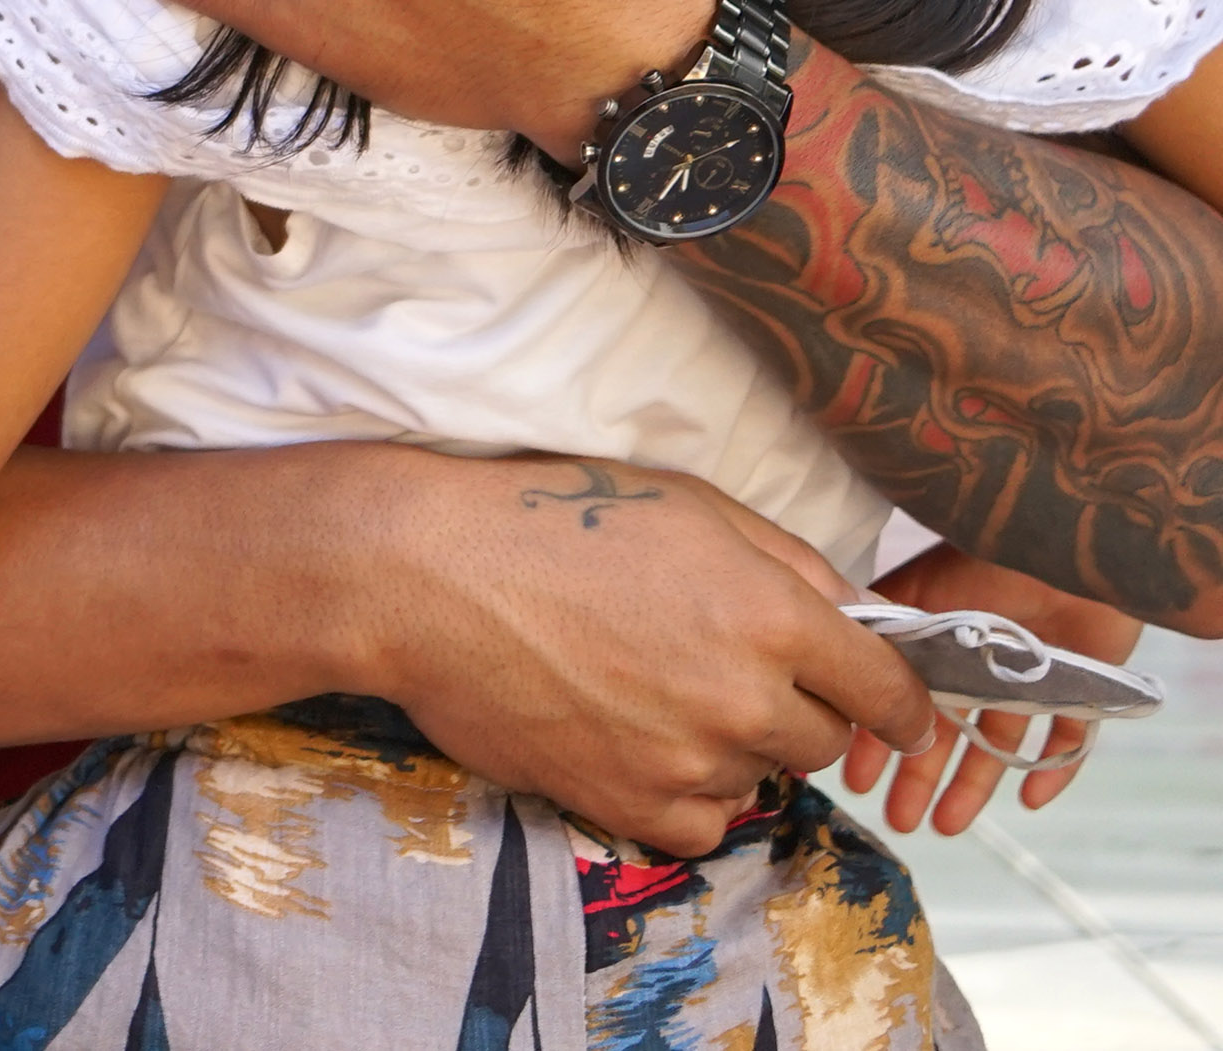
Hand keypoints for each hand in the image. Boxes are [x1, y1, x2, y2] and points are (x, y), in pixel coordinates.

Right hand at [356, 451, 935, 855]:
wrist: (425, 577)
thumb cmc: (549, 519)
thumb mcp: (685, 504)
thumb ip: (787, 560)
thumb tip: (858, 613)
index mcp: (772, 614)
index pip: (889, 688)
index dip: (904, 702)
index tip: (899, 712)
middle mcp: (744, 696)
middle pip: (826, 739)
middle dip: (798, 709)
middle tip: (732, 672)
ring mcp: (686, 757)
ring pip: (761, 778)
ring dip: (734, 747)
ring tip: (662, 695)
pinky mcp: (627, 801)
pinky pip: (703, 825)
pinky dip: (689, 794)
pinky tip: (648, 747)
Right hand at [839, 546, 1142, 833]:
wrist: (1062, 549)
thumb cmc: (985, 561)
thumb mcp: (915, 594)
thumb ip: (877, 630)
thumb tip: (832, 666)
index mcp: (936, 643)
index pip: (901, 702)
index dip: (877, 739)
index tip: (854, 775)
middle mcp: (977, 665)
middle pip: (945, 732)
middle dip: (916, 777)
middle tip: (897, 819)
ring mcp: (1026, 679)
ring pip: (996, 744)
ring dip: (971, 786)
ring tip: (945, 826)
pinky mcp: (1078, 690)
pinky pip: (1066, 741)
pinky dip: (1050, 770)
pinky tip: (1029, 799)